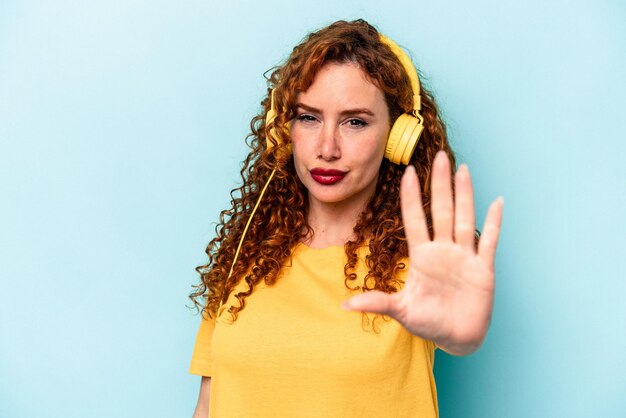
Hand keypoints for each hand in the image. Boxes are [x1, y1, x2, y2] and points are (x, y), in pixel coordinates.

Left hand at [342, 151, 503, 354]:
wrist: (456, 338)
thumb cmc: (428, 322)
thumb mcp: (401, 311)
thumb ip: (377, 303)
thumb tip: (345, 305)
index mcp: (422, 257)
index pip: (415, 220)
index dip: (412, 197)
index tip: (408, 172)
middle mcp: (443, 250)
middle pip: (442, 211)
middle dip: (440, 184)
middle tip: (439, 156)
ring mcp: (464, 257)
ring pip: (465, 219)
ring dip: (465, 194)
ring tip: (463, 169)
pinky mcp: (483, 269)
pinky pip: (490, 241)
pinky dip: (494, 223)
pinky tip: (497, 202)